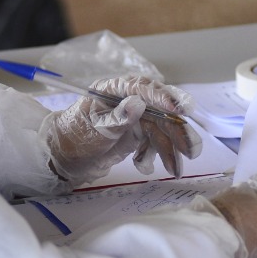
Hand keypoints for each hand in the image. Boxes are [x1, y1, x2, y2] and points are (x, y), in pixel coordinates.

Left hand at [44, 76, 200, 184]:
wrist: (65, 159)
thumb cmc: (74, 138)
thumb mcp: (94, 130)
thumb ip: (117, 118)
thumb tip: (137, 103)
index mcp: (113, 90)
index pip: (142, 88)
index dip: (162, 98)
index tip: (178, 110)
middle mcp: (128, 100)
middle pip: (160, 111)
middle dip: (176, 131)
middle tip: (190, 148)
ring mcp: (135, 117)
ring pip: (161, 129)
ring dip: (171, 149)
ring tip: (176, 169)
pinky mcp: (138, 132)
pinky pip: (155, 141)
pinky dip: (157, 155)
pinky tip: (145, 166)